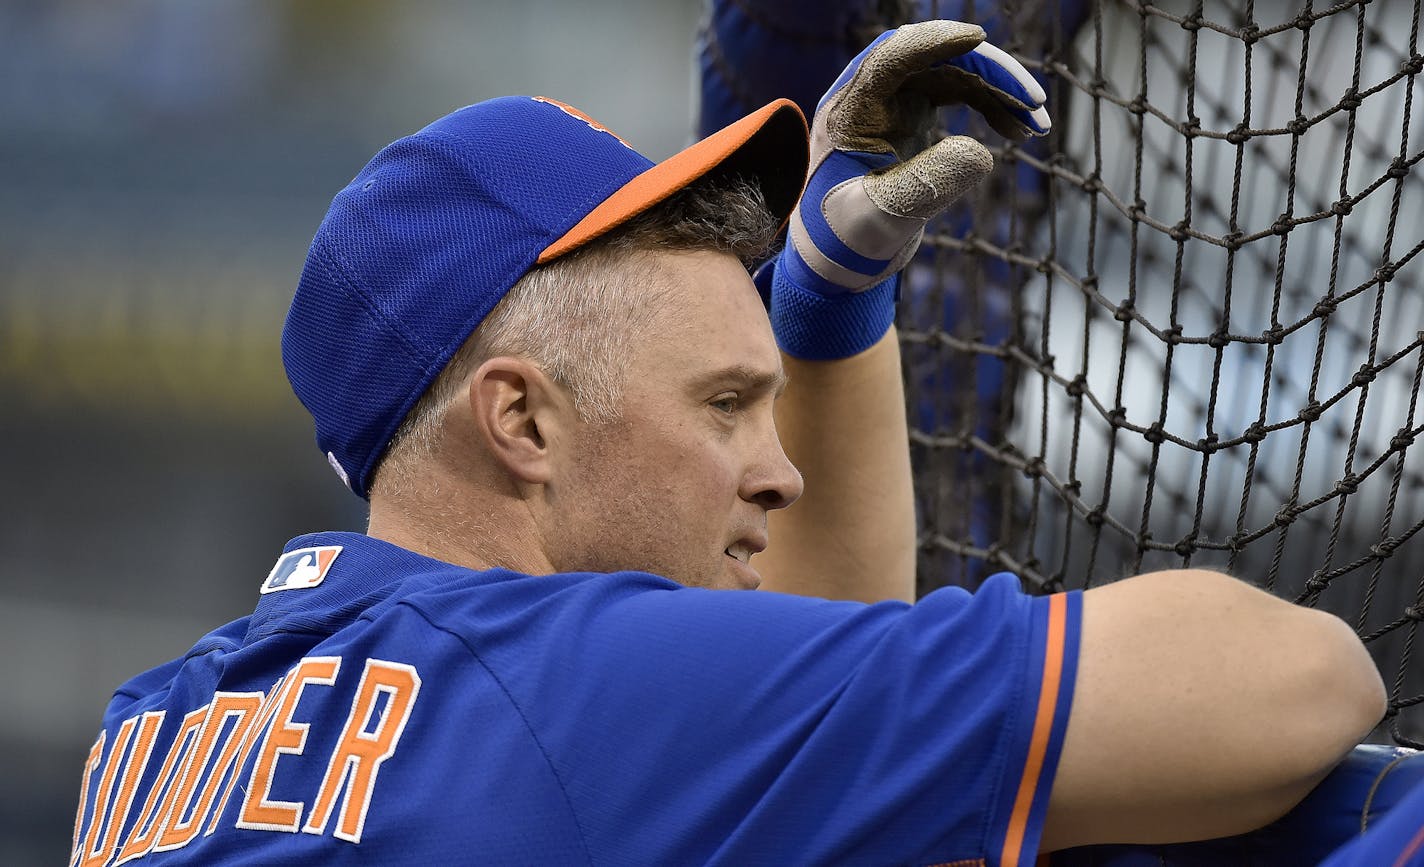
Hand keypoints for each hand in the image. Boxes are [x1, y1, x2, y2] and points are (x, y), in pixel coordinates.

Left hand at [768, 20, 1049, 359]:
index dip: (934, 41)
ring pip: (955, 72)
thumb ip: (924, 186)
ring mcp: (895, 101)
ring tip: (1037, 126)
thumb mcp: (880, 219)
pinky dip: (994, 105)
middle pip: (935, 58)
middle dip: (988, 71)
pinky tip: (1021, 130)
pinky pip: (961, 92)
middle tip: (1033, 102)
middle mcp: (871, 95)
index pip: (891, 57)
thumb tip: (981, 153)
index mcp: (850, 111)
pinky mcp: (914, 113)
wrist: (838, 254)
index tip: (977, 38)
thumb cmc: (846, 237)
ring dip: (1000, 90)